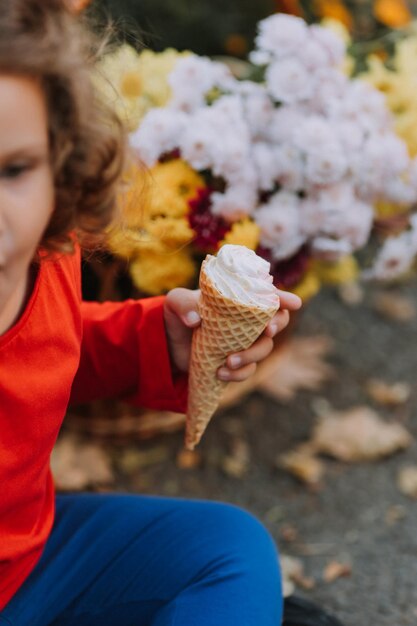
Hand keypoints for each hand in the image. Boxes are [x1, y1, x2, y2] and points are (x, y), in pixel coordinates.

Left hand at [164, 288, 301, 379]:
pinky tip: (221, 373)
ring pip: (264, 348)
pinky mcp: (236, 362)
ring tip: (229, 361)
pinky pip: (248, 370)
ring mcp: (244, 342)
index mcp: (238, 299)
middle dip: (277, 325)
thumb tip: (195, 320)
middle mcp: (247, 320)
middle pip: (276, 321)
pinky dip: (239, 374)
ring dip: (252, 355)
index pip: (266, 295)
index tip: (293, 303)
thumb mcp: (175, 302)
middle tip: (267, 331)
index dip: (283, 298)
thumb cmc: (179, 314)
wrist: (170, 343)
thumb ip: (182, 304)